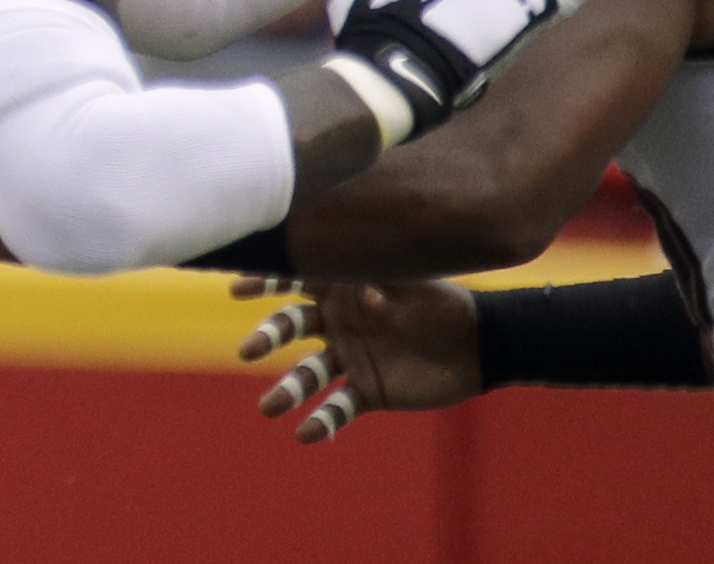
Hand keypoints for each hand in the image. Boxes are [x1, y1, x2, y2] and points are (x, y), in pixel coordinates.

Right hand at [233, 277, 482, 442]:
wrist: (477, 343)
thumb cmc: (442, 301)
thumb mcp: (412, 282)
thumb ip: (384, 284)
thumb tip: (359, 293)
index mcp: (343, 288)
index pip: (296, 280)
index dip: (265, 282)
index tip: (237, 289)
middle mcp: (338, 323)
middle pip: (291, 328)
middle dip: (267, 337)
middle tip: (248, 351)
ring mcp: (350, 359)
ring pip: (308, 375)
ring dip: (287, 390)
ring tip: (269, 407)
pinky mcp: (367, 392)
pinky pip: (338, 408)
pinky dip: (323, 421)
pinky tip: (308, 433)